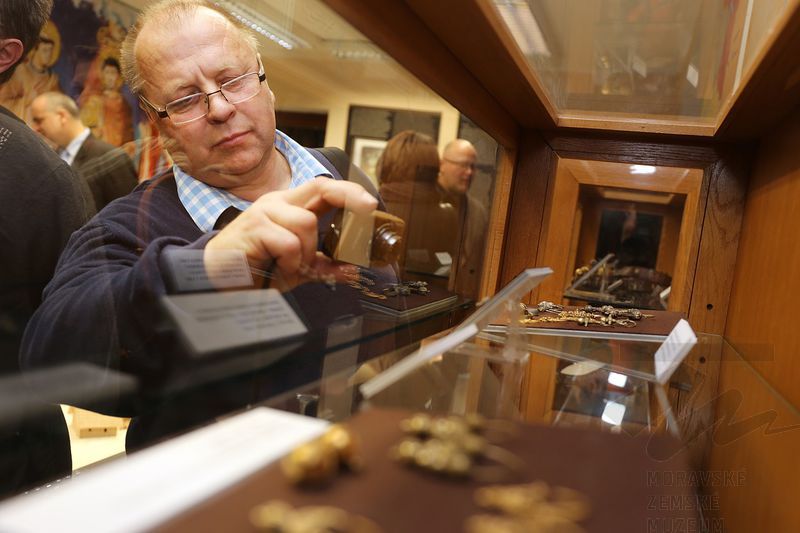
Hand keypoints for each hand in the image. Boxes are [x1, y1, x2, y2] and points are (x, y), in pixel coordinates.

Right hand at [205, 177, 377, 275]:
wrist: (218, 281)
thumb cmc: (257, 268)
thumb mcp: (297, 268)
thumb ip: (324, 266)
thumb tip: (354, 271)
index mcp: (290, 206)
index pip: (324, 188)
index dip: (350, 192)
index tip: (372, 204)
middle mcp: (278, 202)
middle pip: (321, 187)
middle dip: (349, 198)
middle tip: (367, 211)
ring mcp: (264, 212)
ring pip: (307, 223)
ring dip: (307, 253)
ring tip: (292, 268)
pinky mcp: (253, 227)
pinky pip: (289, 243)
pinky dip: (291, 262)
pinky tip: (279, 270)